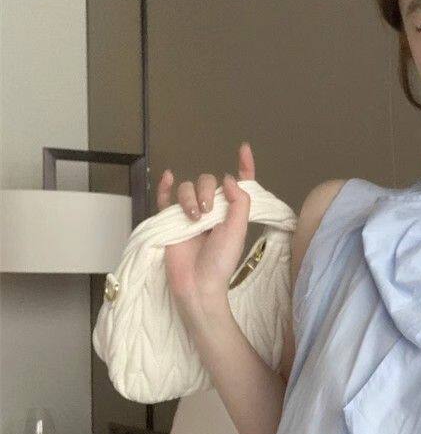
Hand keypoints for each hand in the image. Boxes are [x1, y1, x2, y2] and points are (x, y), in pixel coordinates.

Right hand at [156, 142, 254, 308]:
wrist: (197, 284)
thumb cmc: (220, 262)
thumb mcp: (237, 230)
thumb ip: (239, 202)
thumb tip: (229, 179)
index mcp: (230, 213)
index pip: (238, 185)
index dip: (243, 167)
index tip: (243, 149)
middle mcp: (210, 211)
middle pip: (206, 181)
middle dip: (206, 190)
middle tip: (206, 213)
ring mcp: (189, 215)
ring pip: (186, 188)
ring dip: (189, 197)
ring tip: (193, 219)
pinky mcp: (169, 222)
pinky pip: (164, 198)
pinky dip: (166, 186)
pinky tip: (170, 177)